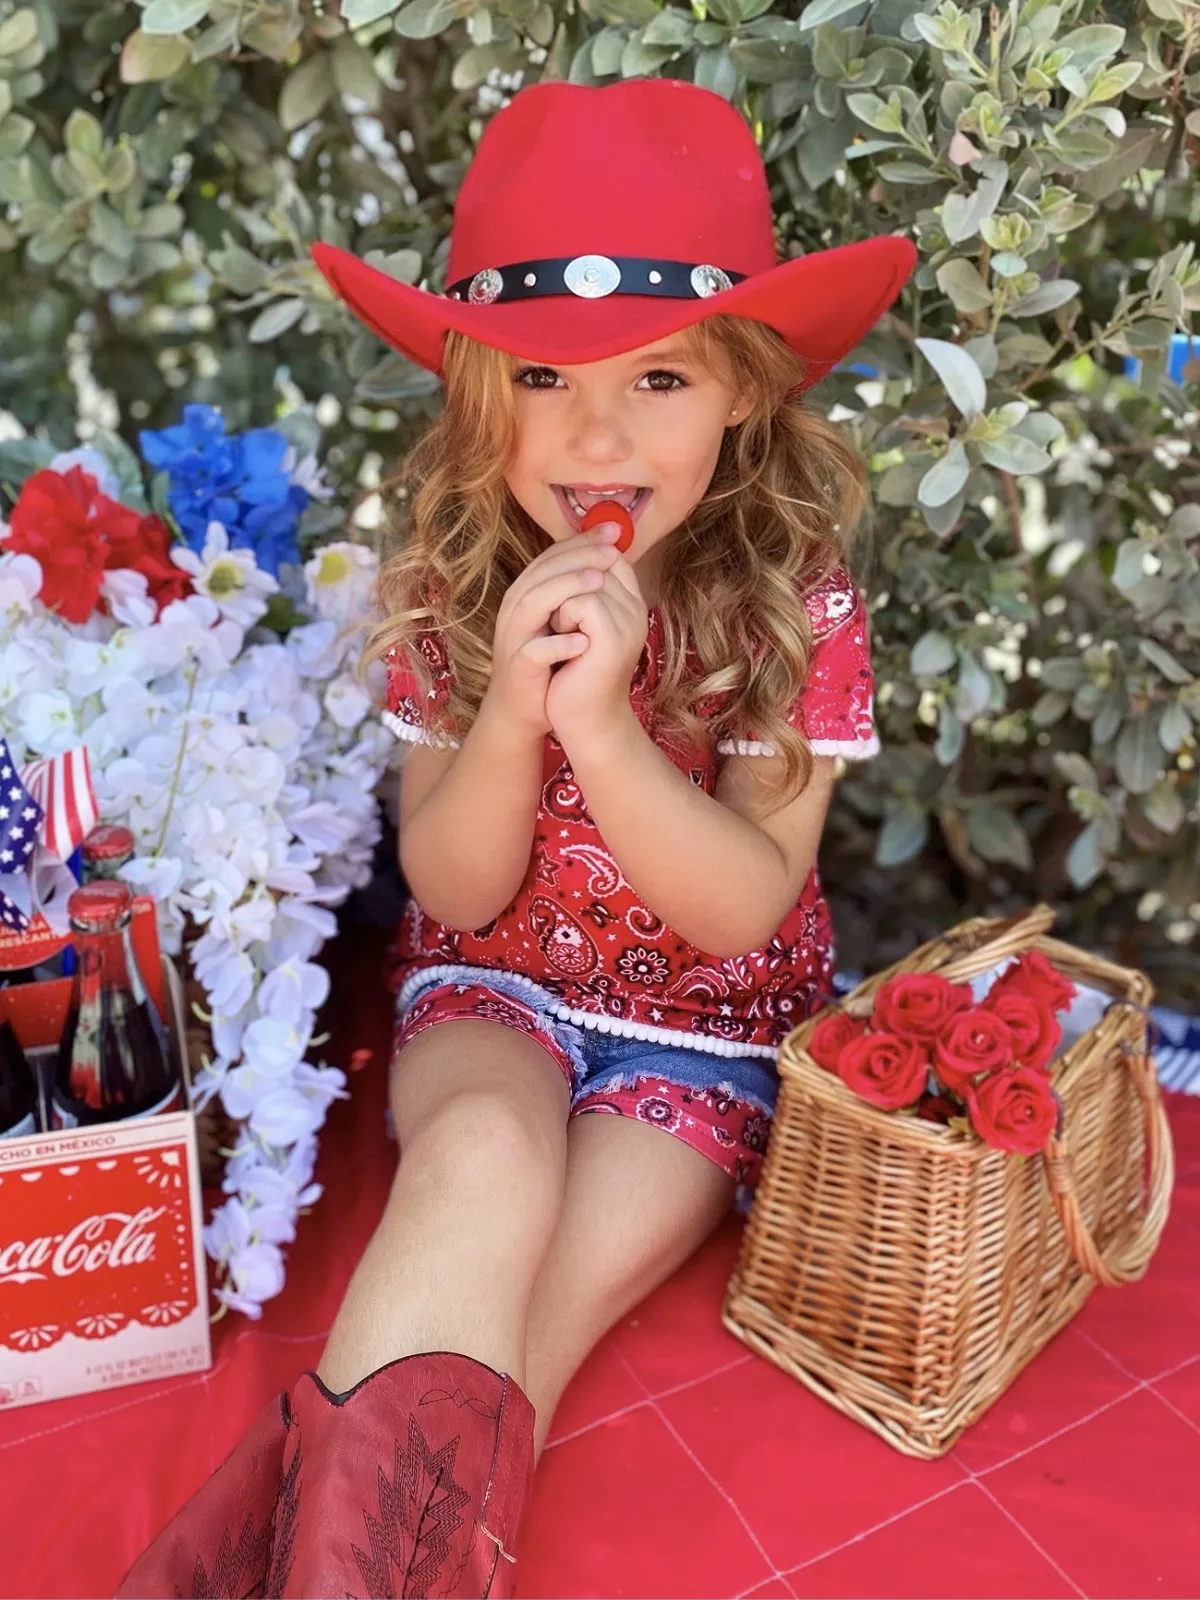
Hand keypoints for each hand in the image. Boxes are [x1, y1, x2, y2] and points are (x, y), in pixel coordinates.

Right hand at [481, 527, 622, 740]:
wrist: (524, 709)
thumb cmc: (549, 662)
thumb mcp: (562, 620)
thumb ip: (577, 591)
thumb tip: (611, 557)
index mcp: (527, 594)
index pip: (552, 556)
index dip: (582, 541)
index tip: (614, 531)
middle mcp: (515, 609)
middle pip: (542, 572)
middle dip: (578, 557)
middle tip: (611, 550)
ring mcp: (513, 637)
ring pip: (533, 602)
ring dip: (567, 589)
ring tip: (600, 582)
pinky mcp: (518, 667)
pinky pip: (534, 651)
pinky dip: (558, 645)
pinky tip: (585, 641)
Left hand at [544, 551, 648, 742]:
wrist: (585, 720)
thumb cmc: (576, 673)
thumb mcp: (580, 624)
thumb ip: (582, 591)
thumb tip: (570, 552)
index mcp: (630, 602)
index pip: (607, 553)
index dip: (577, 559)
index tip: (561, 592)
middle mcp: (636, 607)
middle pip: (597, 559)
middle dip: (566, 579)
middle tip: (560, 620)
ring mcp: (629, 620)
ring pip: (587, 577)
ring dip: (561, 600)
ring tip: (563, 631)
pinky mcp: (614, 635)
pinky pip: (582, 601)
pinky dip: (563, 618)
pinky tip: (565, 641)